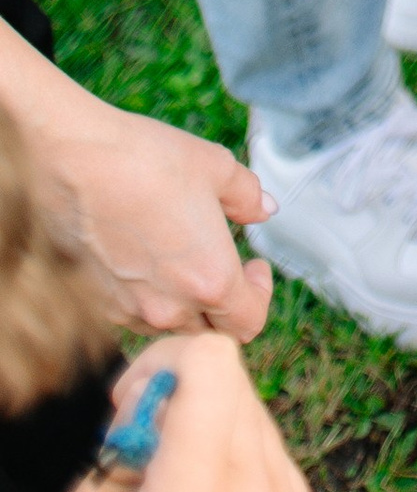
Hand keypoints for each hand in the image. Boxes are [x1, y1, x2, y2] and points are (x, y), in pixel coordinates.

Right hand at [0, 337, 328, 491]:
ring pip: (261, 424)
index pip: (215, 367)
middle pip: (239, 390)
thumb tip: (152, 402)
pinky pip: (280, 468)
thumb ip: (105, 467)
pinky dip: (239, 476)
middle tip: (135, 460)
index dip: (162, 371)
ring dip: (212, 441)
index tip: (127, 411)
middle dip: (183, 406)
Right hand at [31, 93, 274, 343]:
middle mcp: (170, 308)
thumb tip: (265, 209)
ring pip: (171, 326)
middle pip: (210, 331)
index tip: (253, 264)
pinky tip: (147, 257)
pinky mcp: (100, 303)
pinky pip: (136, 316)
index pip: (248, 324)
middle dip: (224, 304)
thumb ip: (248, 196)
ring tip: (184, 257)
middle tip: (224, 261)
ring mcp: (131, 310)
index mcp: (211, 280)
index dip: (260, 295)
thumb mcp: (216, 167)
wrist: (77, 161)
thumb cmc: (150, 160)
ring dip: (185, 304)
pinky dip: (150, 299)